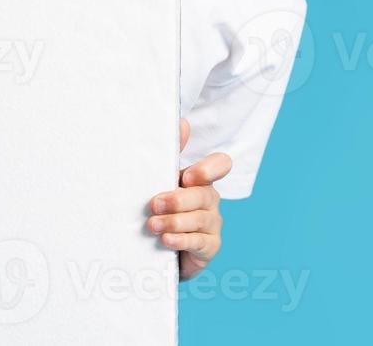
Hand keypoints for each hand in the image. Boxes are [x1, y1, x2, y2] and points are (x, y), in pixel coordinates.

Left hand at [148, 117, 231, 279]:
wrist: (157, 250)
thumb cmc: (161, 210)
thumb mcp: (162, 182)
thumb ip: (171, 154)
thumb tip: (182, 122)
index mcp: (201, 180)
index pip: (220, 165)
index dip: (209, 169)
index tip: (187, 177)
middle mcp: (210, 199)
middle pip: (204, 195)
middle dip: (178, 200)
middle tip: (154, 204)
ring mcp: (212, 224)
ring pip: (200, 219)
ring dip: (174, 221)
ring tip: (152, 225)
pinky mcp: (210, 247)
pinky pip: (200, 242)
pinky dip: (182, 240)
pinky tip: (166, 240)